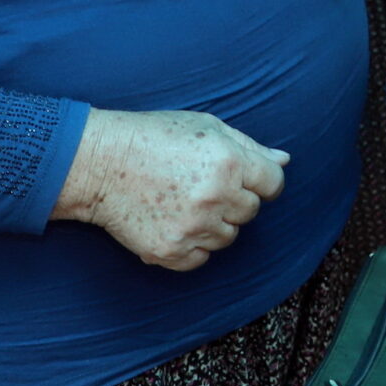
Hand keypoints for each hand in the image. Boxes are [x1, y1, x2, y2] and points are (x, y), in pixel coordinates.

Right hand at [53, 107, 287, 272]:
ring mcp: (194, 227)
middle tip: (201, 186)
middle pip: (250, 212)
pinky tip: (172, 222)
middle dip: (234, 200)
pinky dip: (191, 246)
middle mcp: (217, 197)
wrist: (100, 163)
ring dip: (214, 224)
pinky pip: (201, 258)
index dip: (262, 181)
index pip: (273, 183)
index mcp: (230, 162)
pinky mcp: (171, 251)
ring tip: (183, 202)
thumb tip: (285, 160)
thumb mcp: (207, 127)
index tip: (245, 180)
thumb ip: (250, 146)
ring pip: (228, 237)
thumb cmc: (155, 136)